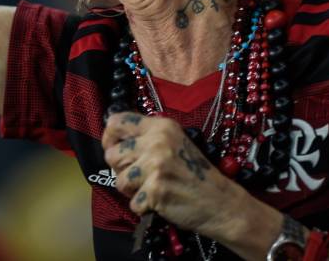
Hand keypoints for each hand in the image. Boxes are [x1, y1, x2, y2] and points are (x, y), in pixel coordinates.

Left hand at [101, 112, 245, 238]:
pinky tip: (160, 201)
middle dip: (120, 169)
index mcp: (160, 125)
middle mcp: (156, 141)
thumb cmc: (194, 172)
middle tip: (140, 175)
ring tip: (151, 188)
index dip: (109, 137)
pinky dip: (143, 207)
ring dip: (131, 190)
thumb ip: (147, 136)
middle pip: (112, 154)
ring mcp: (155, 165)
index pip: (117, 121)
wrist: (220, 202)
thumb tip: (113, 139)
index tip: (114, 148)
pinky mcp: (155, 190)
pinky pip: (132, 202)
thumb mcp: (174, 142)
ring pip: (119, 180)